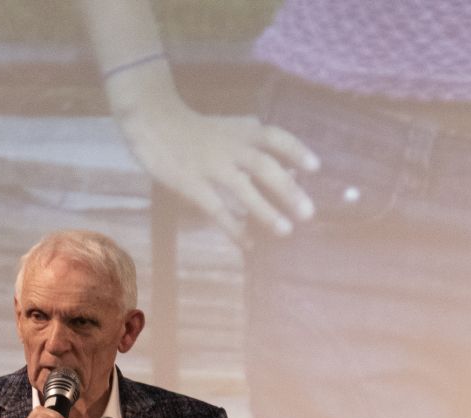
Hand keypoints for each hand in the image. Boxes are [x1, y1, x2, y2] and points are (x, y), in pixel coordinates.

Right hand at [114, 96, 318, 242]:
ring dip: (266, 211)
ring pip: (243, 189)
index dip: (297, 151)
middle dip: (288, 190)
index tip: (316, 168)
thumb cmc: (197, 130)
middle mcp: (231, 147)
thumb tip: (291, 173)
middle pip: (265, 166)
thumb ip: (257, 147)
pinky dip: (234, 228)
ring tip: (286, 231)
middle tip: (308, 213)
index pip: (276, 137)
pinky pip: (217, 209)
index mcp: (242, 130)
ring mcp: (211, 166)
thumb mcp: (230, 129)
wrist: (154, 121)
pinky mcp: (192, 184)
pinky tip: (249, 244)